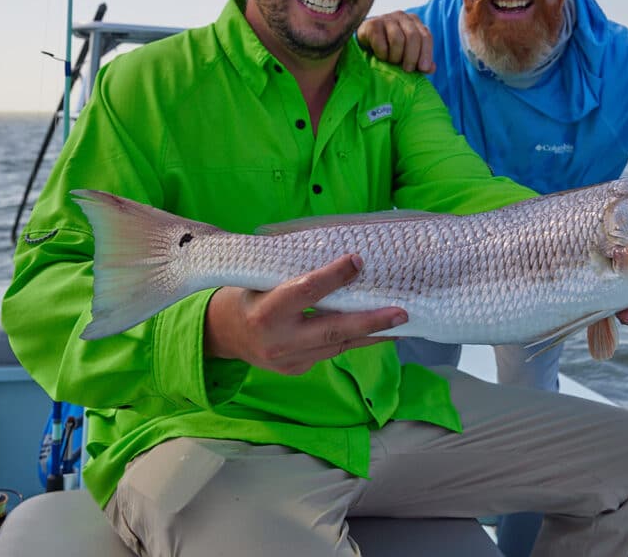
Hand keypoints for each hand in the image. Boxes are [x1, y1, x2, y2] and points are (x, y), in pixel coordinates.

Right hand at [203, 254, 407, 374]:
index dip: (334, 276)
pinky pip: (332, 353)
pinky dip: (355, 340)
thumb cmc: (250, 295)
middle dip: (370, 322)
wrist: (225, 334)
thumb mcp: (263, 279)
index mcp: (266, 311)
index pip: (306, 291)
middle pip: (332, 330)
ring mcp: (289, 360)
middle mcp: (279, 340)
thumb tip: (343, 258)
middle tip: (401, 313)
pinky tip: (378, 332)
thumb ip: (296, 274)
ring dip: (373, 334)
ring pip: (338, 346)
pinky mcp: (298, 369)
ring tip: (403, 324)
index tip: (359, 261)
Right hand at [357, 12, 435, 73]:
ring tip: (392, 62)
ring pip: (397, 39)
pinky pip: (381, 42)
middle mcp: (402, 16)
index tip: (423, 69)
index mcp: (414, 21)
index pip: (426, 36)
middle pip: (413, 36)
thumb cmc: (390, 48)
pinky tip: (381, 56)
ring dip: (395, 56)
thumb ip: (420, 62)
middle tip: (407, 69)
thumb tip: (431, 68)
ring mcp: (386, 17)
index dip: (426, 53)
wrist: (366, 41)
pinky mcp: (372, 24)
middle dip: (412, 56)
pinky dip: (382, 54)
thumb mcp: (407, 55)